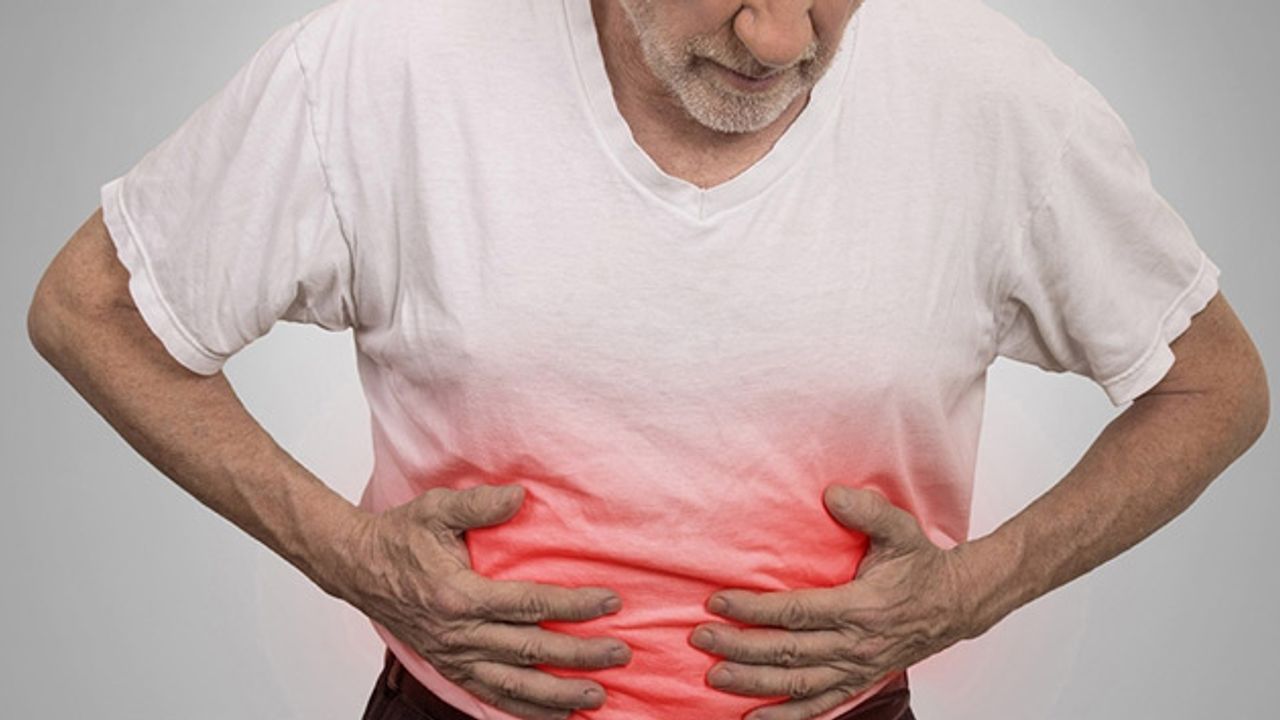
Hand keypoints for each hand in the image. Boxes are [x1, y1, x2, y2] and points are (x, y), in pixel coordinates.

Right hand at [340, 484, 631, 719]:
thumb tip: (520, 495)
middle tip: (619, 654)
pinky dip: (524, 711)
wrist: (357, 567)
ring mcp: (453, 656)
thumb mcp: (437, 509)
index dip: (574, 605)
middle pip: (530, 650)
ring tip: (597, 696)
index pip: (529, 604)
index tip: (610, 602)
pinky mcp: (449, 667)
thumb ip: (479, 504)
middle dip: (579, 656)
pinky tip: (554, 716)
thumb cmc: (400, 536)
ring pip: (513, 686)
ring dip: (557, 695)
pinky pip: (490, 696)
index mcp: (460, 595)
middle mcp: (458, 634)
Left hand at [689, 484, 978, 719]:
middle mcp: (856, 644)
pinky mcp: (859, 680)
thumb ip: (867, 510)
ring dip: (753, 683)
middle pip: (788, 651)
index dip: (754, 609)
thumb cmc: (922, 565)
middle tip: (701, 638)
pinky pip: (820, 705)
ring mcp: (857, 667)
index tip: (718, 601)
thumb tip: (832, 495)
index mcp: (861, 606)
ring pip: (797, 684)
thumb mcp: (901, 530)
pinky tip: (755, 718)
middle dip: (740, 646)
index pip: (796, 612)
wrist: (956, 603)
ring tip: (715, 676)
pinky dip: (787, 716)